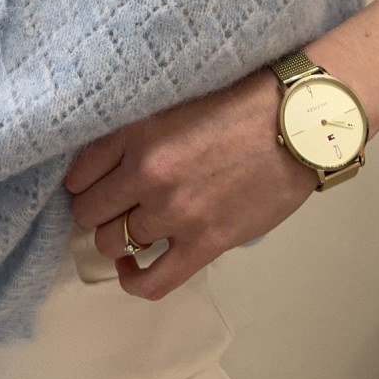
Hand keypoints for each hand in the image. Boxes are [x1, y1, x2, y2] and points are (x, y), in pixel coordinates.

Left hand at [61, 66, 321, 299]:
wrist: (300, 122)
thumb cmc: (245, 101)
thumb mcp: (177, 97)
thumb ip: (140, 126)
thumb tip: (109, 156)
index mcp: (138, 130)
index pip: (79, 169)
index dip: (82, 179)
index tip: (92, 181)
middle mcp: (148, 171)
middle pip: (90, 210)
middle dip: (96, 208)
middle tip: (113, 203)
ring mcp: (175, 211)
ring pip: (112, 242)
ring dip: (117, 237)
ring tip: (130, 226)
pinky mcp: (204, 243)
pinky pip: (150, 281)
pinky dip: (132, 280)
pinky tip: (131, 268)